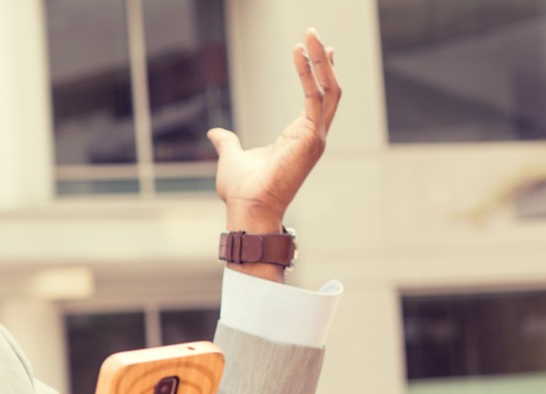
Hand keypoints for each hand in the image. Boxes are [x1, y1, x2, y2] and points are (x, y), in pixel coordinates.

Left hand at [208, 29, 340, 277]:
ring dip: (322, 60)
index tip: (313, 50)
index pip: (316, 100)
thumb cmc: (241, 191)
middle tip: (314, 32)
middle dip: (323, 60)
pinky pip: (316, 96)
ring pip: (329, 89)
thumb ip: (227, 142)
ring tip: (312, 33)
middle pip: (328, 90)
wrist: (246, 208)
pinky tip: (300, 52)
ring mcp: (315, 137)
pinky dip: (310, 73)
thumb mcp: (232, 157)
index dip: (315, 74)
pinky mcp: (311, 137)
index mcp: (298, 139)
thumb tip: (215, 133)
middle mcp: (312, 137)